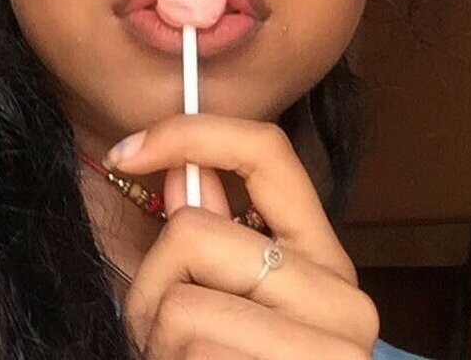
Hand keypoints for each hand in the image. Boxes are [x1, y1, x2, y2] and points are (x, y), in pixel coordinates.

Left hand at [105, 114, 379, 358]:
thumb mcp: (219, 302)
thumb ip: (208, 238)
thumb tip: (183, 172)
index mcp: (324, 261)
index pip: (268, 151)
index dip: (190, 132)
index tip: (126, 149)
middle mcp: (345, 302)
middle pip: (195, 232)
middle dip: (151, 283)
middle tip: (163, 332)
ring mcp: (329, 356)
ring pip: (181, 302)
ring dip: (156, 342)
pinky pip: (189, 354)